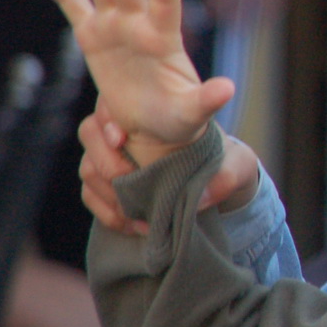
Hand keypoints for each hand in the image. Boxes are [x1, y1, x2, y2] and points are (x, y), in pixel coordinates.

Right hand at [26, 0, 233, 164]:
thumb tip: (228, 89)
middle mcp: (139, 23)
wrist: (157, 124)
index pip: (166, 1)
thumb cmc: (178, 117)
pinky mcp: (92, 34)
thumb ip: (207, 99)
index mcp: (165, 37)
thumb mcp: (192, 111)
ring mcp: (115, 25)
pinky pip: (71, 2)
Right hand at [79, 97, 265, 233]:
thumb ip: (228, 173)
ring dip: (108, 191)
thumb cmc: (226, 166)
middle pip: (90, 132)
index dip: (108, 116)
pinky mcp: (109, 186)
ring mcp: (114, 157)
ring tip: (136, 210)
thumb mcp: (238, 165)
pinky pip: (90, 195)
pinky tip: (131, 224)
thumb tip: (203, 197)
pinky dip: (106, 211)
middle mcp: (128, 130)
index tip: (120, 137)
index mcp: (155, 112)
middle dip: (105, 159)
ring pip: (88, 167)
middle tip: (129, 178)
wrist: (218, 190)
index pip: (114, 102)